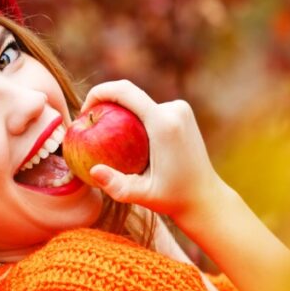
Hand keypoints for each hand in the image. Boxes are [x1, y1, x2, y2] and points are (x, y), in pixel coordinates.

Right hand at [80, 80, 226, 222]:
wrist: (205, 197)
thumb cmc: (173, 199)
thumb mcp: (143, 196)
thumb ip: (117, 186)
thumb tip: (94, 171)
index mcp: (164, 123)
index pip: (125, 91)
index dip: (99, 92)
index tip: (84, 111)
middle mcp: (174, 110)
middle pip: (130, 96)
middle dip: (106, 105)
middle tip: (89, 127)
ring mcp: (180, 109)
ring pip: (140, 102)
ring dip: (121, 114)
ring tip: (105, 137)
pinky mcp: (182, 112)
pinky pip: (150, 108)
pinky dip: (134, 117)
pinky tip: (125, 140)